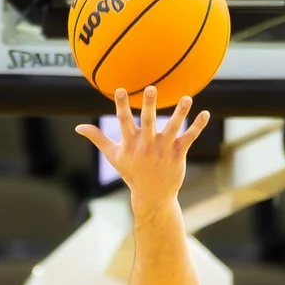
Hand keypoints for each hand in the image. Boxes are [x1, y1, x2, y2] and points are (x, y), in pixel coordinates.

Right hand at [76, 87, 210, 211]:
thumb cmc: (131, 172)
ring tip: (187, 98)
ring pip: (173, 128)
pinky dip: (198, 126)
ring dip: (180, 113)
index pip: (124, 121)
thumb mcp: (114, 156)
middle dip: (150, 106)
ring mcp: (163, 149)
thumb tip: (78, 127)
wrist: (152, 196)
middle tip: (152, 88)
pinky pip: (189, 137)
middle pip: (148, 122)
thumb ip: (98, 138)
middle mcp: (146, 145)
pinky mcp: (178, 154)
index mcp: (130, 143)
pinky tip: (205, 113)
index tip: (121, 90)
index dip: (122, 106)